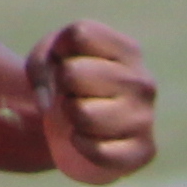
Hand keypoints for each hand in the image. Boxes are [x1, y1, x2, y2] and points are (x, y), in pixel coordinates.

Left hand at [27, 20, 156, 183]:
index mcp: (127, 50)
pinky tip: (86, 140)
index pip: (79, 35)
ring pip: (81, 114)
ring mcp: (145, 117)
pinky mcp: (143, 151)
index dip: (58, 50)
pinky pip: (97, 150)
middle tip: (73, 95)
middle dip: (61, 87)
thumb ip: (41, 64)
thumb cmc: (66, 85)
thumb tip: (49, 105)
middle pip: (72, 74)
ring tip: (80, 117)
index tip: (64, 62)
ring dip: (70, 117)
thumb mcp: (48, 58)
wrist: (80, 129)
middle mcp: (142, 81)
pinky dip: (80, 145)